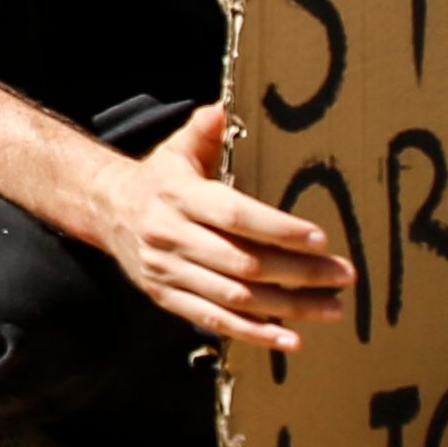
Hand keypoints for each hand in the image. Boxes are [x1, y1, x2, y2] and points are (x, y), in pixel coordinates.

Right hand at [87, 104, 354, 352]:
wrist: (105, 209)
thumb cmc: (157, 178)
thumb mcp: (177, 149)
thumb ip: (203, 130)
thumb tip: (224, 107)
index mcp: (177, 195)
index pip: (233, 216)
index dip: (277, 229)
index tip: (319, 238)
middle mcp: (170, 235)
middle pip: (242, 262)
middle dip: (298, 272)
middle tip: (342, 275)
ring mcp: (167, 271)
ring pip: (234, 297)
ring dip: (287, 307)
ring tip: (332, 307)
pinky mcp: (166, 297)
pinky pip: (213, 321)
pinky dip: (254, 334)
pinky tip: (290, 339)